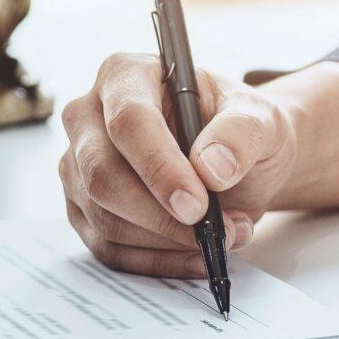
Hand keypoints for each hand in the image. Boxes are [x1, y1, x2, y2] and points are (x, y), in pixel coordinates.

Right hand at [57, 55, 338, 277]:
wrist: (232, 161)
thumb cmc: (238, 130)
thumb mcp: (260, 119)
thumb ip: (242, 133)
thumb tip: (212, 167)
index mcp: (125, 76)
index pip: (127, 121)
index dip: (159, 167)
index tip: (196, 204)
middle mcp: (88, 118)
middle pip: (102, 175)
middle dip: (159, 214)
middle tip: (214, 232)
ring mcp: (78, 167)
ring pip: (104, 218)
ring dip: (167, 240)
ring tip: (224, 236)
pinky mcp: (83, 210)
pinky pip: (108, 249)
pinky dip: (156, 262)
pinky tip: (195, 257)